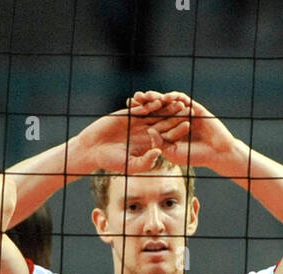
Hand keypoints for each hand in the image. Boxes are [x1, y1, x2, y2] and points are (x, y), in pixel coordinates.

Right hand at [73, 96, 187, 176]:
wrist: (93, 149)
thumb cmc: (111, 161)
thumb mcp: (130, 165)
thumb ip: (145, 161)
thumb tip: (159, 153)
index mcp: (149, 145)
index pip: (167, 136)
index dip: (177, 131)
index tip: (189, 125)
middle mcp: (145, 132)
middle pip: (164, 123)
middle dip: (175, 116)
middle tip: (188, 109)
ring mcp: (137, 122)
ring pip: (154, 113)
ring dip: (165, 107)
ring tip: (176, 102)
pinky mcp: (127, 114)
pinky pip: (140, 107)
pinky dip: (148, 104)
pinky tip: (158, 100)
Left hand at [133, 91, 241, 172]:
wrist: (216, 153)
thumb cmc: (194, 157)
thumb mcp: (172, 152)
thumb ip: (160, 143)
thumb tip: (148, 131)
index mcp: (167, 129)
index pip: (150, 119)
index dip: (139, 115)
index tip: (127, 111)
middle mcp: (174, 119)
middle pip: (156, 108)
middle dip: (145, 102)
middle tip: (134, 97)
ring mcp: (184, 112)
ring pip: (168, 102)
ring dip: (157, 97)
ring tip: (147, 95)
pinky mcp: (194, 108)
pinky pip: (182, 99)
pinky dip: (174, 97)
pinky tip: (166, 97)